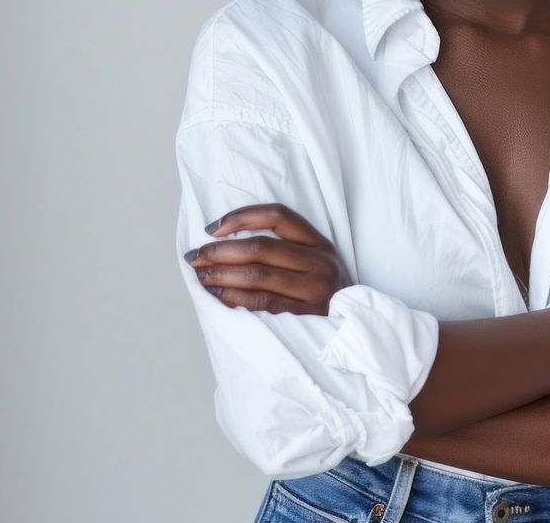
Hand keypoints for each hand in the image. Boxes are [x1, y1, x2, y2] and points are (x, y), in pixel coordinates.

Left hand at [183, 203, 353, 314]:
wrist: (354, 333)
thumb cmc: (323, 297)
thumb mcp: (315, 265)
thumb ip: (285, 250)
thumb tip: (225, 242)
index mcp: (321, 243)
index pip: (278, 215)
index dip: (242, 217)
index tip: (212, 228)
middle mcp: (321, 262)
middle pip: (262, 247)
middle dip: (221, 250)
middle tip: (195, 256)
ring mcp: (316, 291)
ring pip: (258, 275)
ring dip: (221, 274)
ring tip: (200, 275)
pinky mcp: (307, 317)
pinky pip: (262, 304)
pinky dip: (234, 297)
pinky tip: (217, 296)